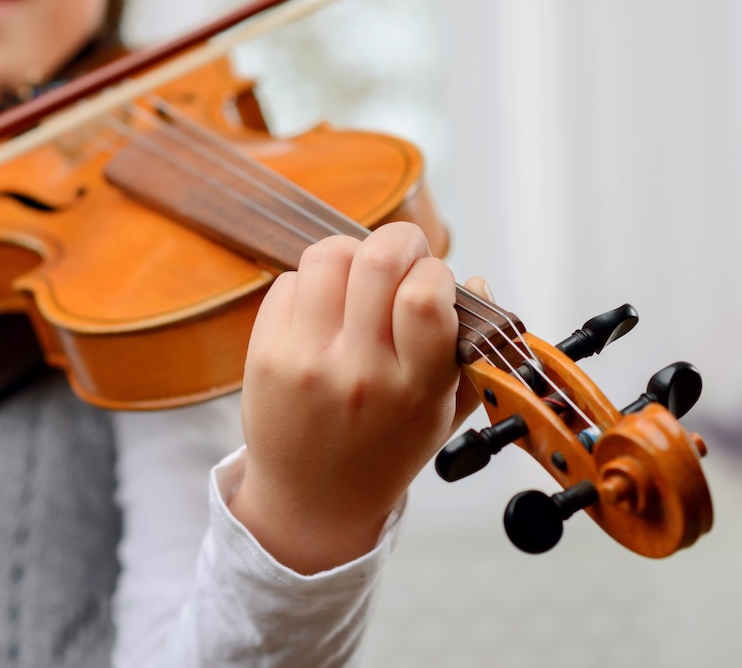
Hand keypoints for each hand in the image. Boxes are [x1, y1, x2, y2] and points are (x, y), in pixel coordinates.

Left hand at [230, 222, 490, 573]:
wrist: (314, 499)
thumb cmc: (384, 448)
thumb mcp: (443, 412)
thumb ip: (472, 349)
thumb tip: (475, 281)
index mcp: (415, 387)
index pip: (426, 295)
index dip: (434, 271)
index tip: (432, 283)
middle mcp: (360, 373)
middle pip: (377, 259)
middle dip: (398, 241)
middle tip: (400, 256)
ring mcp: (308, 361)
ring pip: (328, 255)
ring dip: (351, 254)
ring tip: (358, 280)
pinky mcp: (267, 355)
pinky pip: (289, 281)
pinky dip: (312, 283)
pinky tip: (322, 311)